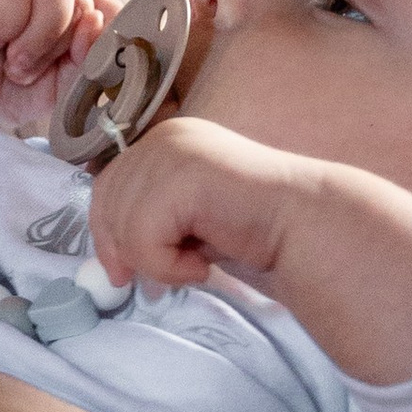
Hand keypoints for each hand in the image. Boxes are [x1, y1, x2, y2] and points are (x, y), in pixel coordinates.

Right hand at [0, 0, 107, 134]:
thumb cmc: (6, 88)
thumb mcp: (60, 88)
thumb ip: (89, 62)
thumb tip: (96, 23)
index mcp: (77, 9)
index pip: (114, 8)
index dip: (103, 37)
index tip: (78, 67)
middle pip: (85, 1)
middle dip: (57, 47)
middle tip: (25, 71)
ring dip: (36, 36)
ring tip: (12, 58)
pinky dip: (7, 22)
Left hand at [91, 119, 411, 387]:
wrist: (308, 232)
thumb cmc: (253, 233)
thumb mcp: (185, 221)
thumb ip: (146, 218)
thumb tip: (103, 254)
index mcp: (163, 140)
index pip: (104, 187)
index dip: (106, 233)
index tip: (123, 272)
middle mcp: (164, 135)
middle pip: (104, 203)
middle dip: (127, 251)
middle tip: (167, 276)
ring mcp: (173, 150)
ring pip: (122, 225)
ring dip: (157, 263)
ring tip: (198, 263)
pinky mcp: (183, 175)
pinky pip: (142, 237)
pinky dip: (168, 265)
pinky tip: (205, 261)